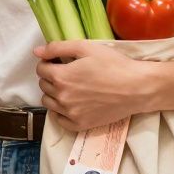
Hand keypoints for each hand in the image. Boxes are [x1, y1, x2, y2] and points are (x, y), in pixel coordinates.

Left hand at [33, 41, 157, 131]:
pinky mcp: (80, 125)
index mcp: (61, 77)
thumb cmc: (113, 64)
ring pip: (49, 103)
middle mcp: (62, 97)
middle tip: (68, 73)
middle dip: (51, 77)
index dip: (48, 62)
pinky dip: (61, 112)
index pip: (41, 69)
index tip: (59, 62)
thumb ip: (57, 48)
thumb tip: (36, 52)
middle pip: (43, 85)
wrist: (137, 88)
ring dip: (54, 94)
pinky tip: (72, 104)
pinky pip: (60, 120)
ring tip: (70, 87)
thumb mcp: (86, 48)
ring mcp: (70, 113)